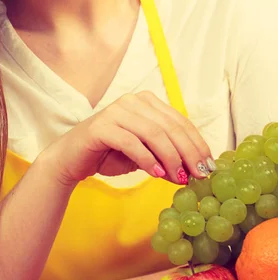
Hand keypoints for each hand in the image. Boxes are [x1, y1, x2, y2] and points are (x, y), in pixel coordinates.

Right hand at [41, 91, 213, 187]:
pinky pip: (131, 142)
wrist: (72, 159)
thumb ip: (166, 153)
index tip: (209, 166)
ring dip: (170, 158)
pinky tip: (157, 174)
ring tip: (179, 178)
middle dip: (188, 152)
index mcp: (146, 102)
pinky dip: (147, 159)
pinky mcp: (101, 126)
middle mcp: (132, 101)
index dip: (197, 143)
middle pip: (170, 126)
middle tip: (199, 175)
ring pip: (153, 133)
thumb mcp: (145, 153)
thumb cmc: (110, 155)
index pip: (179, 121)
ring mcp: (115, 111)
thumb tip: (195, 168)